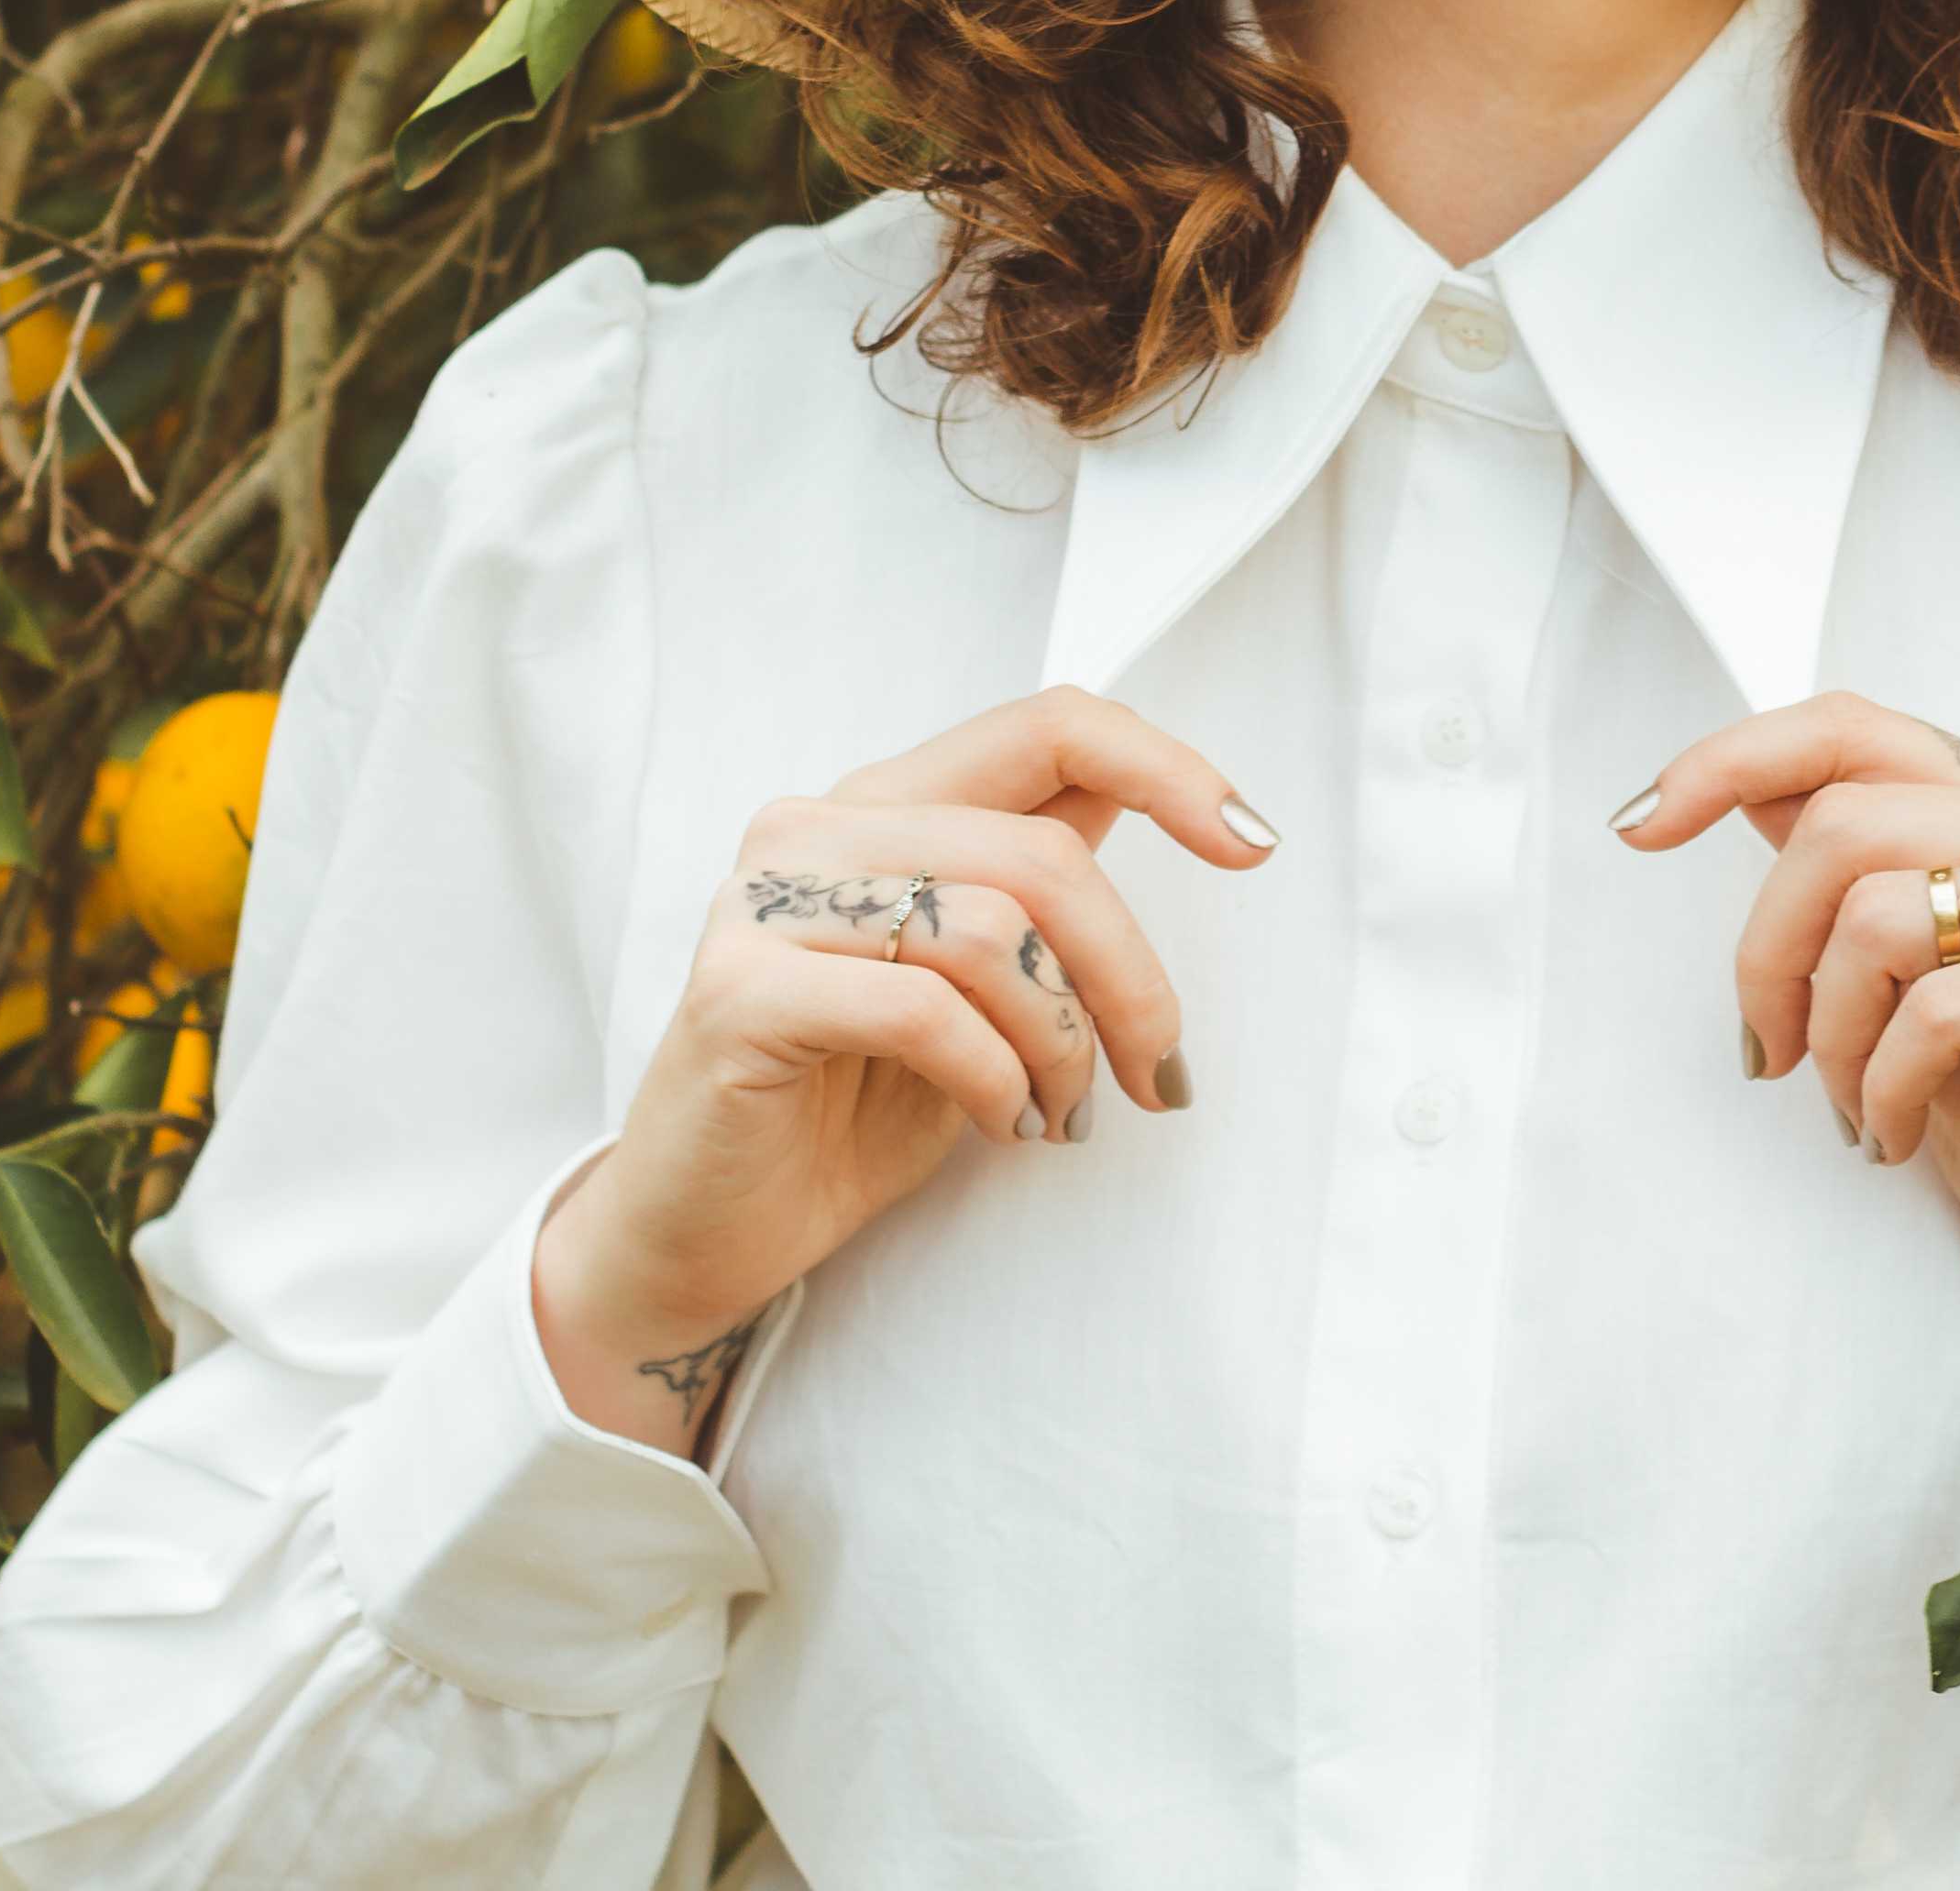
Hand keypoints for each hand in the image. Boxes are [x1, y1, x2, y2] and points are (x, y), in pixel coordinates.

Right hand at [530, 685, 1278, 1454]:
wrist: (703, 1236)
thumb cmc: (850, 1110)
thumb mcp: (978, 987)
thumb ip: (1038, 884)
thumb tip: (1173, 799)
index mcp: (884, 806)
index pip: (1047, 724)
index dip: (1169, 768)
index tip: (1255, 844)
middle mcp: (815, 826)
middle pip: (1045, 852)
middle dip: (1134, 978)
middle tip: (1163, 1078)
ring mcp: (765, 901)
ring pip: (995, 930)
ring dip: (1065, 1046)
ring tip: (1061, 1117)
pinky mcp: (738, 990)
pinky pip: (924, 1010)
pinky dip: (994, 1079)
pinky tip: (1001, 1126)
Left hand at [1614, 693, 1959, 1428]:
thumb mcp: (1908, 991)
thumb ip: (1853, 887)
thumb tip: (1735, 792)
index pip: (1857, 727)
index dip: (1732, 758)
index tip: (1638, 827)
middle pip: (1843, 820)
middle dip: (1767, 950)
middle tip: (1771, 1055)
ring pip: (1880, 908)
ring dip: (1830, 1032)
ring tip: (1853, 1107)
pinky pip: (1938, 1008)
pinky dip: (1884, 1086)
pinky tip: (1891, 1138)